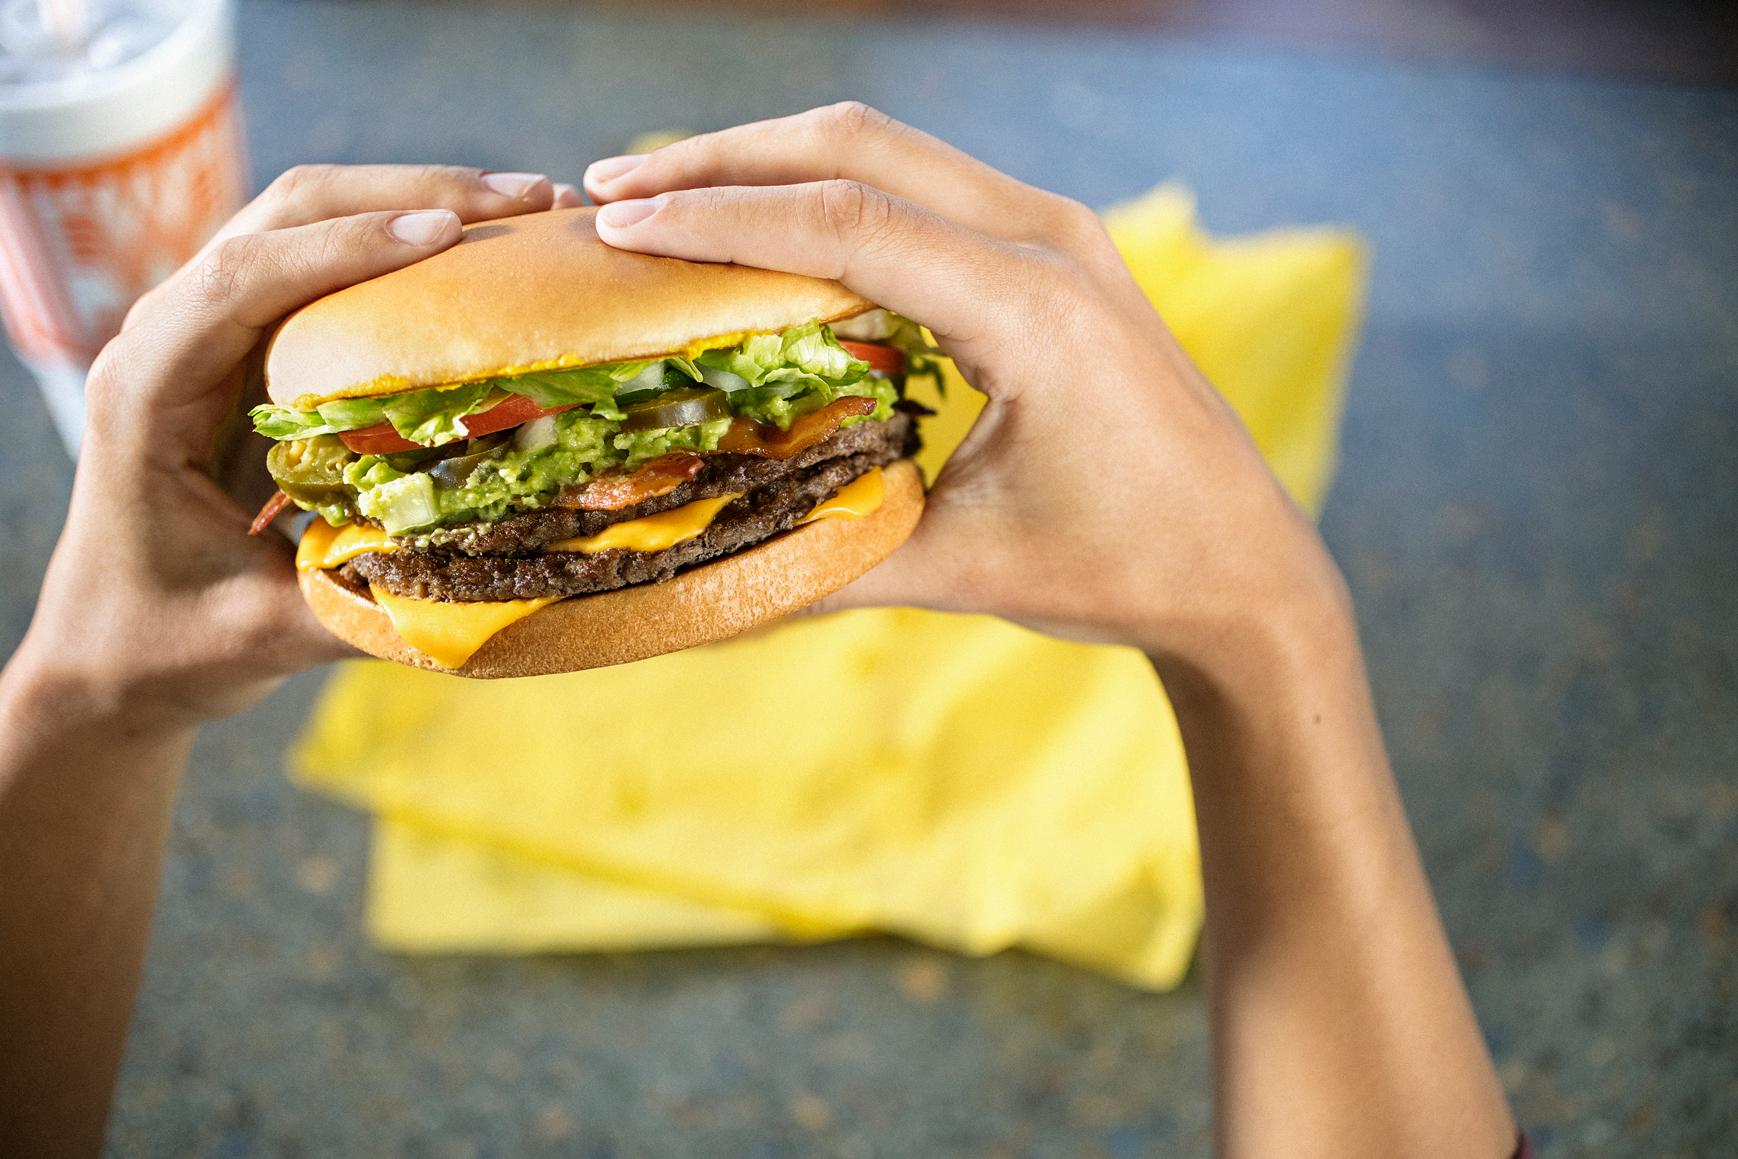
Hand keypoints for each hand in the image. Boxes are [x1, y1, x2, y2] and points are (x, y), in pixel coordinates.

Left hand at [10, 165, 562, 730]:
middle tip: (527, 200)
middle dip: (409, 193)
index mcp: (146, 391)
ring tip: (525, 208)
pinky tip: (482, 254)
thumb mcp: (265, 633)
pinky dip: (404, 242)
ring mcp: (210, 331)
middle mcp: (169, 337)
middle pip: (285, 213)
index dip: (345, 250)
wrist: (110, 655)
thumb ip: (366, 599)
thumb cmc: (167, 645)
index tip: (446, 239)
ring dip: (415, 200)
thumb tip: (500, 574)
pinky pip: (326, 263)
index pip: (243, 280)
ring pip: (308, 218)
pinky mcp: (251, 345)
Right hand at [584, 102, 1345, 666]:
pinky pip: (926, 185)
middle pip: (858, 146)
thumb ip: (821, 556)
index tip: (615, 222)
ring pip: (891, 150)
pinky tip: (770, 224)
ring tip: (667, 191)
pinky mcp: (1059, 248)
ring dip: (775, 161)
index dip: (718, 217)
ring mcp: (1061, 233)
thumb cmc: (1118, 569)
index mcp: (1032, 310)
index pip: (844, 223)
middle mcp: (1050, 242)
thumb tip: (689, 571)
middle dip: (725, 157)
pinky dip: (834, 190)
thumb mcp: (957, 568)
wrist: (1245, 567)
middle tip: (613, 184)